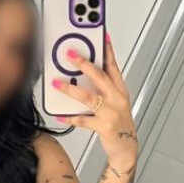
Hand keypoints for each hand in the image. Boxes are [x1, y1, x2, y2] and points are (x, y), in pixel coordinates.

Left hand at [52, 33, 138, 171]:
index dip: (107, 50)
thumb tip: (84, 72)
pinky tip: (60, 115)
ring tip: (57, 83)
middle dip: (84, 64)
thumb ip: (103, 87)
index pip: (113, 66)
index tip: (101, 35)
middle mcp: (117, 99)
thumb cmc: (118, 122)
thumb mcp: (116, 101)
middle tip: (70, 54)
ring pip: (88, 97)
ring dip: (70, 89)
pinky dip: (70, 117)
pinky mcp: (104, 126)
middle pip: (99, 77)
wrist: (126, 147)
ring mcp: (111, 113)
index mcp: (120, 90)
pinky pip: (83, 120)